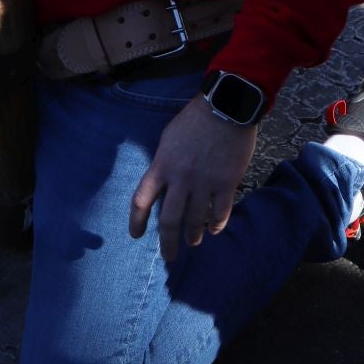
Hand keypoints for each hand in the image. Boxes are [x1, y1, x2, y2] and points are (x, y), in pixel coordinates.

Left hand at [129, 95, 257, 262]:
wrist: (226, 106)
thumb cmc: (194, 119)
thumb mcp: (168, 137)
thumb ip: (163, 162)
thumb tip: (161, 184)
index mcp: (162, 165)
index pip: (142, 201)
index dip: (137, 222)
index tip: (136, 235)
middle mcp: (180, 178)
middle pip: (169, 221)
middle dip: (168, 243)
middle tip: (169, 256)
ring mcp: (204, 182)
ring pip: (195, 222)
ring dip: (193, 237)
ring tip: (194, 242)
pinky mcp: (226, 183)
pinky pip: (220, 213)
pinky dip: (216, 225)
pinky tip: (215, 229)